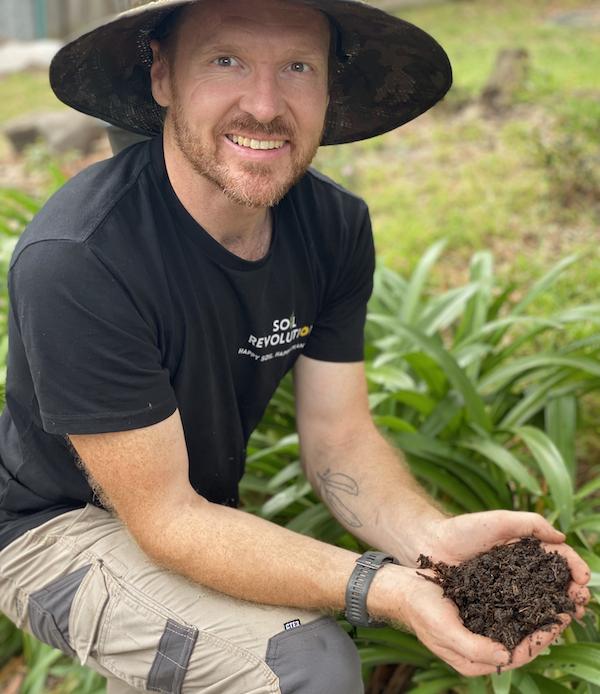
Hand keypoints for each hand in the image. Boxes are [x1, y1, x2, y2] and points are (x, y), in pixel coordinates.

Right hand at [372, 563, 574, 676]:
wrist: (402, 587)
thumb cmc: (420, 609)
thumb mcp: (444, 630)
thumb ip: (473, 647)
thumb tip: (505, 655)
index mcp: (473, 661)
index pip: (514, 657)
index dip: (536, 644)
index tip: (552, 626)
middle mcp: (480, 648)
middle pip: (519, 643)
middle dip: (542, 630)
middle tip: (563, 611)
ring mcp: (479, 629)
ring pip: (515, 627)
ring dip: (534, 616)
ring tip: (553, 601)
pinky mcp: (477, 610)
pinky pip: (505, 611)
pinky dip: (521, 603)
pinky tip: (532, 590)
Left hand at [421, 510, 589, 616]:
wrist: (431, 545)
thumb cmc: (463, 529)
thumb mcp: (499, 520)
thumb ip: (530, 524)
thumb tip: (561, 539)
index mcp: (527, 547)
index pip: (560, 557)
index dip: (576, 568)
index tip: (583, 579)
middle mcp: (523, 568)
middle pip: (556, 582)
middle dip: (574, 592)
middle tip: (581, 603)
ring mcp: (510, 586)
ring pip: (542, 599)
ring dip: (560, 608)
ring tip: (568, 616)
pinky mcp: (496, 602)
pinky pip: (521, 612)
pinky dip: (536, 619)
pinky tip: (543, 626)